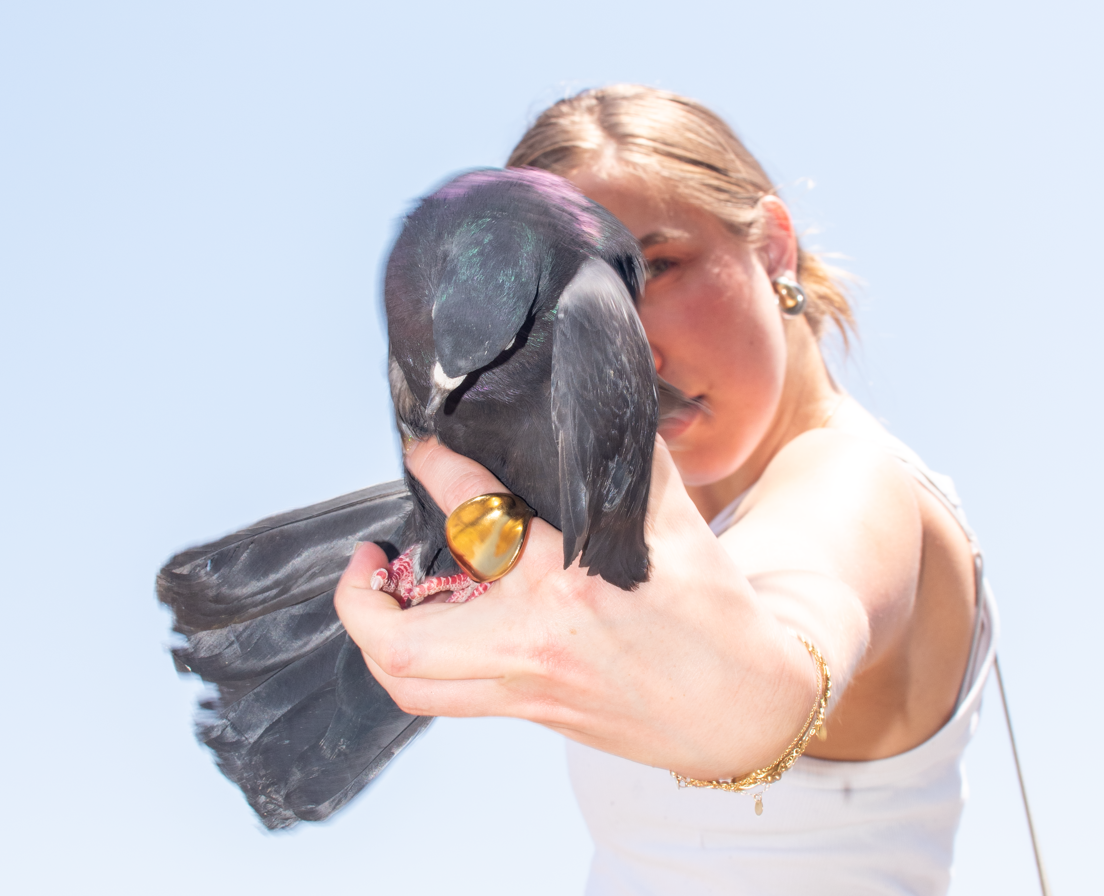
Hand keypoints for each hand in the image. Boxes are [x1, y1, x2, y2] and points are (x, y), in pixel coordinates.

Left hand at [334, 438, 820, 779]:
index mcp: (566, 585)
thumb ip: (628, 458)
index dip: (436, 468)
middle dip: (359, 598)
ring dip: (378, 639)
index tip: (422, 448)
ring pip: (410, 684)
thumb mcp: (676, 525)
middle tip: (367, 557)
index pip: (473, 514)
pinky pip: (446, 696)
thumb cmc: (715, 619)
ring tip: (382, 597)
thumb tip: (602, 389)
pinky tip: (439, 624)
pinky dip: (421, 661)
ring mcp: (525, 688)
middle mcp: (532, 643)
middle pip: (401, 641)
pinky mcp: (531, 713)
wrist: (743, 710)